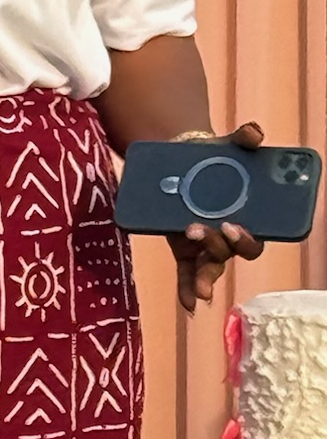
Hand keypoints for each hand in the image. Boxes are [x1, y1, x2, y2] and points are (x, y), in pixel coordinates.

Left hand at [168, 122, 265, 312]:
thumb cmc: (215, 159)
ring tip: (198, 285)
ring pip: (209, 266)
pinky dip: (188, 290)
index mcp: (246, 217)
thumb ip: (244, 138)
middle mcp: (229, 237)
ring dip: (204, 275)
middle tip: (202, 230)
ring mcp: (206, 246)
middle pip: (230, 253)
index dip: (246, 237)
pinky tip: (189, 306)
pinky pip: (188, 274)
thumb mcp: (228, 145)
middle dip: (219, 247)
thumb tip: (255, 133)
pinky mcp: (185, 250)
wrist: (184, 162)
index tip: (234, 227)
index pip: (254, 237)